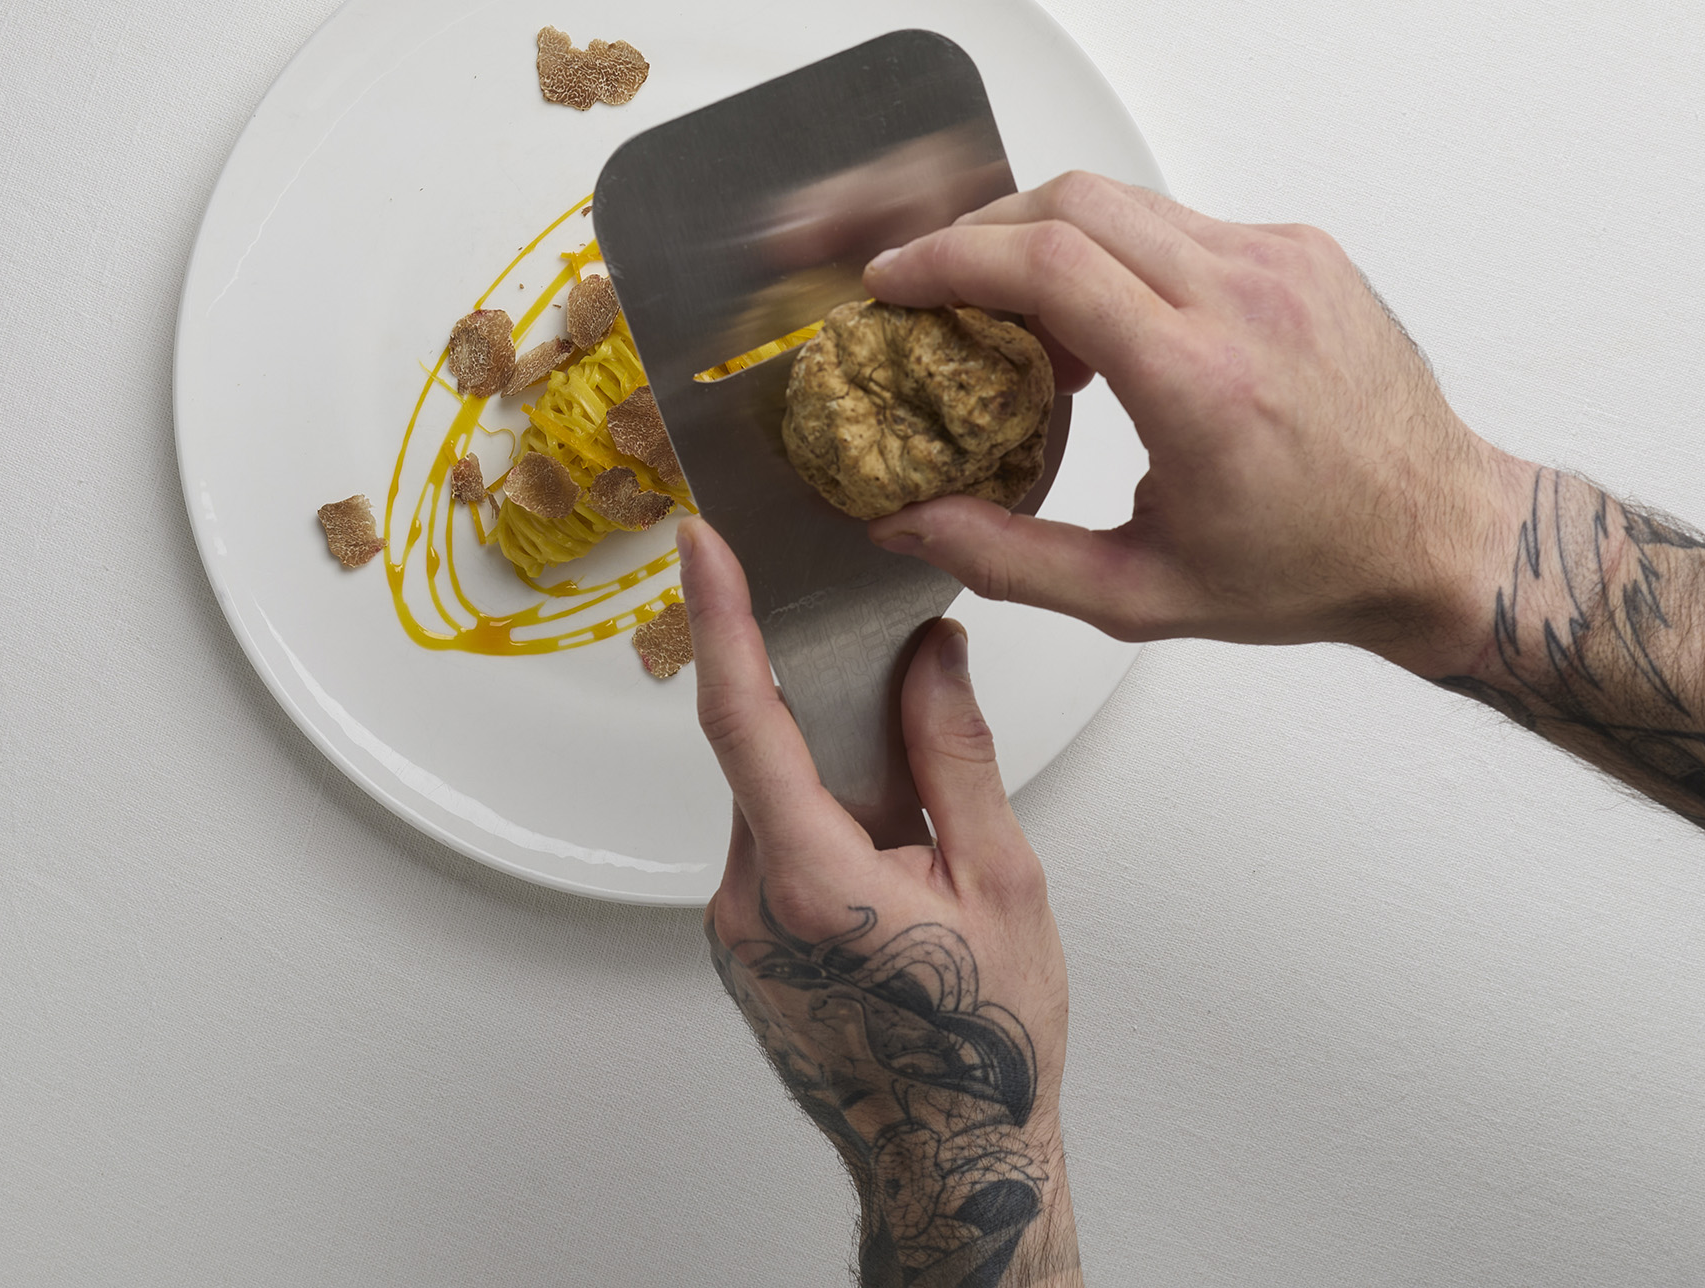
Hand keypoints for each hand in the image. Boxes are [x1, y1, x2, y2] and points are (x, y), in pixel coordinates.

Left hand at [681, 517, 1081, 1287]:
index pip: (742, 719)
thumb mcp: (1004, 882)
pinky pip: (772, 843)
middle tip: (898, 678)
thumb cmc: (987, 1043)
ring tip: (921, 826)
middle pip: (764, 751)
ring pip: (771, 799)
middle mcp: (748, 903)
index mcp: (811, 881)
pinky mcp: (742, 945)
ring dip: (835, 775)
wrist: (950, 1163)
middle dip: (826, 701)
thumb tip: (929, 652)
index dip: (719, 618)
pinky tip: (893, 860)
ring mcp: (735, 930)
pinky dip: (823, 819)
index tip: (700, 541)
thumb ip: (956, 755)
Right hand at [859, 170, 1520, 674]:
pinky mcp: (1303, 250)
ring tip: (1026, 319)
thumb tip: (907, 526)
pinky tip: (1113, 324)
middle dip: (983, 232)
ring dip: (1050, 239)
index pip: (1048, 263)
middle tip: (941, 287)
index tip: (897, 281)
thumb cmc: (1310, 569)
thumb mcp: (1139, 595)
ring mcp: (1282, 263)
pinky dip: (1122, 253)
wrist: (1442, 538)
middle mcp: (1246, 301)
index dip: (950, 258)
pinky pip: (1181, 222)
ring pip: (1125, 200)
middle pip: (1073, 201)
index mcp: (1202, 384)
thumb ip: (1007, 560)